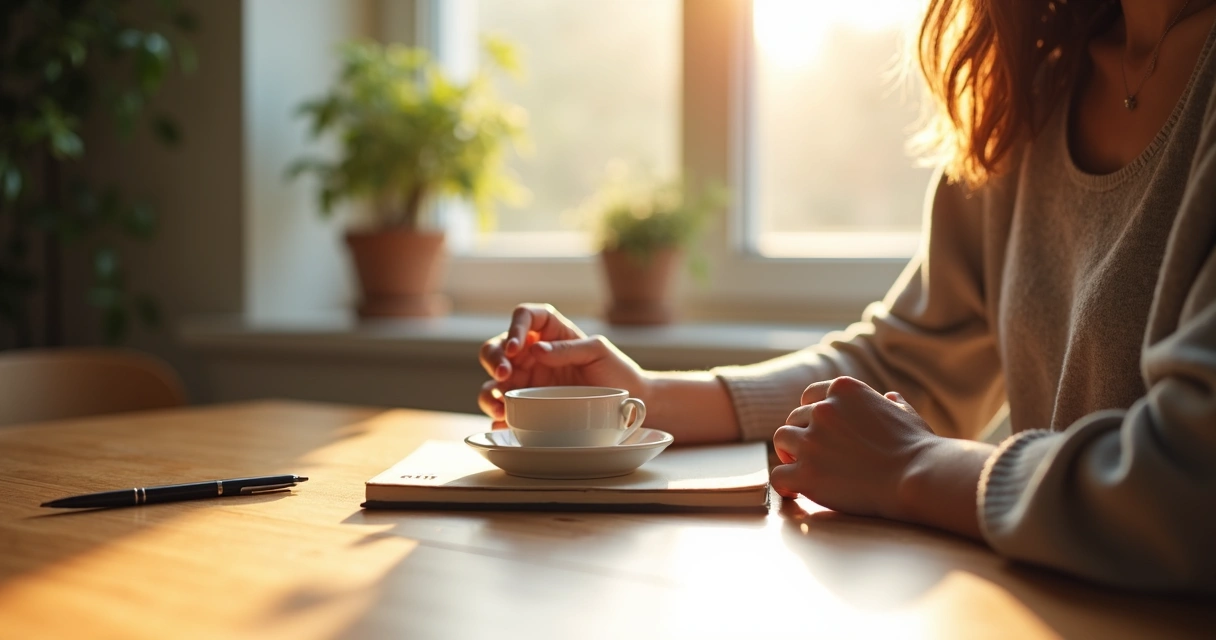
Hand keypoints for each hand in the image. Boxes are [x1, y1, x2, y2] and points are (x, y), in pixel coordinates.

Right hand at [477, 303, 647, 427]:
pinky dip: (498, 418)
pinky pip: (504, 411)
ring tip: (499, 406)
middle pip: (497, 348)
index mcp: (550, 332)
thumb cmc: (616, 371)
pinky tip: (503, 424)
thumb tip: (535, 350)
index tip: (516, 348)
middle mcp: (532, 354)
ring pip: (493, 381)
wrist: (627, 404)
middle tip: (504, 375)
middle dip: (494, 359)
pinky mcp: (527, 406)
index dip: (514, 328)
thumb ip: (568, 348)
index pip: (523, 316)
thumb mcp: (598, 351)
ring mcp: (527, 381)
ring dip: (489, 392)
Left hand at [770, 376, 935, 521]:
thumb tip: (890, 399)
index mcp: (843, 390)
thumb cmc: (918, 448)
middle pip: (794, 418)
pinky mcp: (806, 473)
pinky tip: (795, 490)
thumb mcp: (906, 414)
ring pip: (781, 440)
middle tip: (811, 453)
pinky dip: (784, 483)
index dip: (811, 414)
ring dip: (789, 453)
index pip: (810, 396)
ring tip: (800, 468)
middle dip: (801, 435)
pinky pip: (778, 475)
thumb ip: (893, 404)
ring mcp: (811, 441)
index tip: (817, 429)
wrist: (917, 476)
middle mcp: (822, 410)